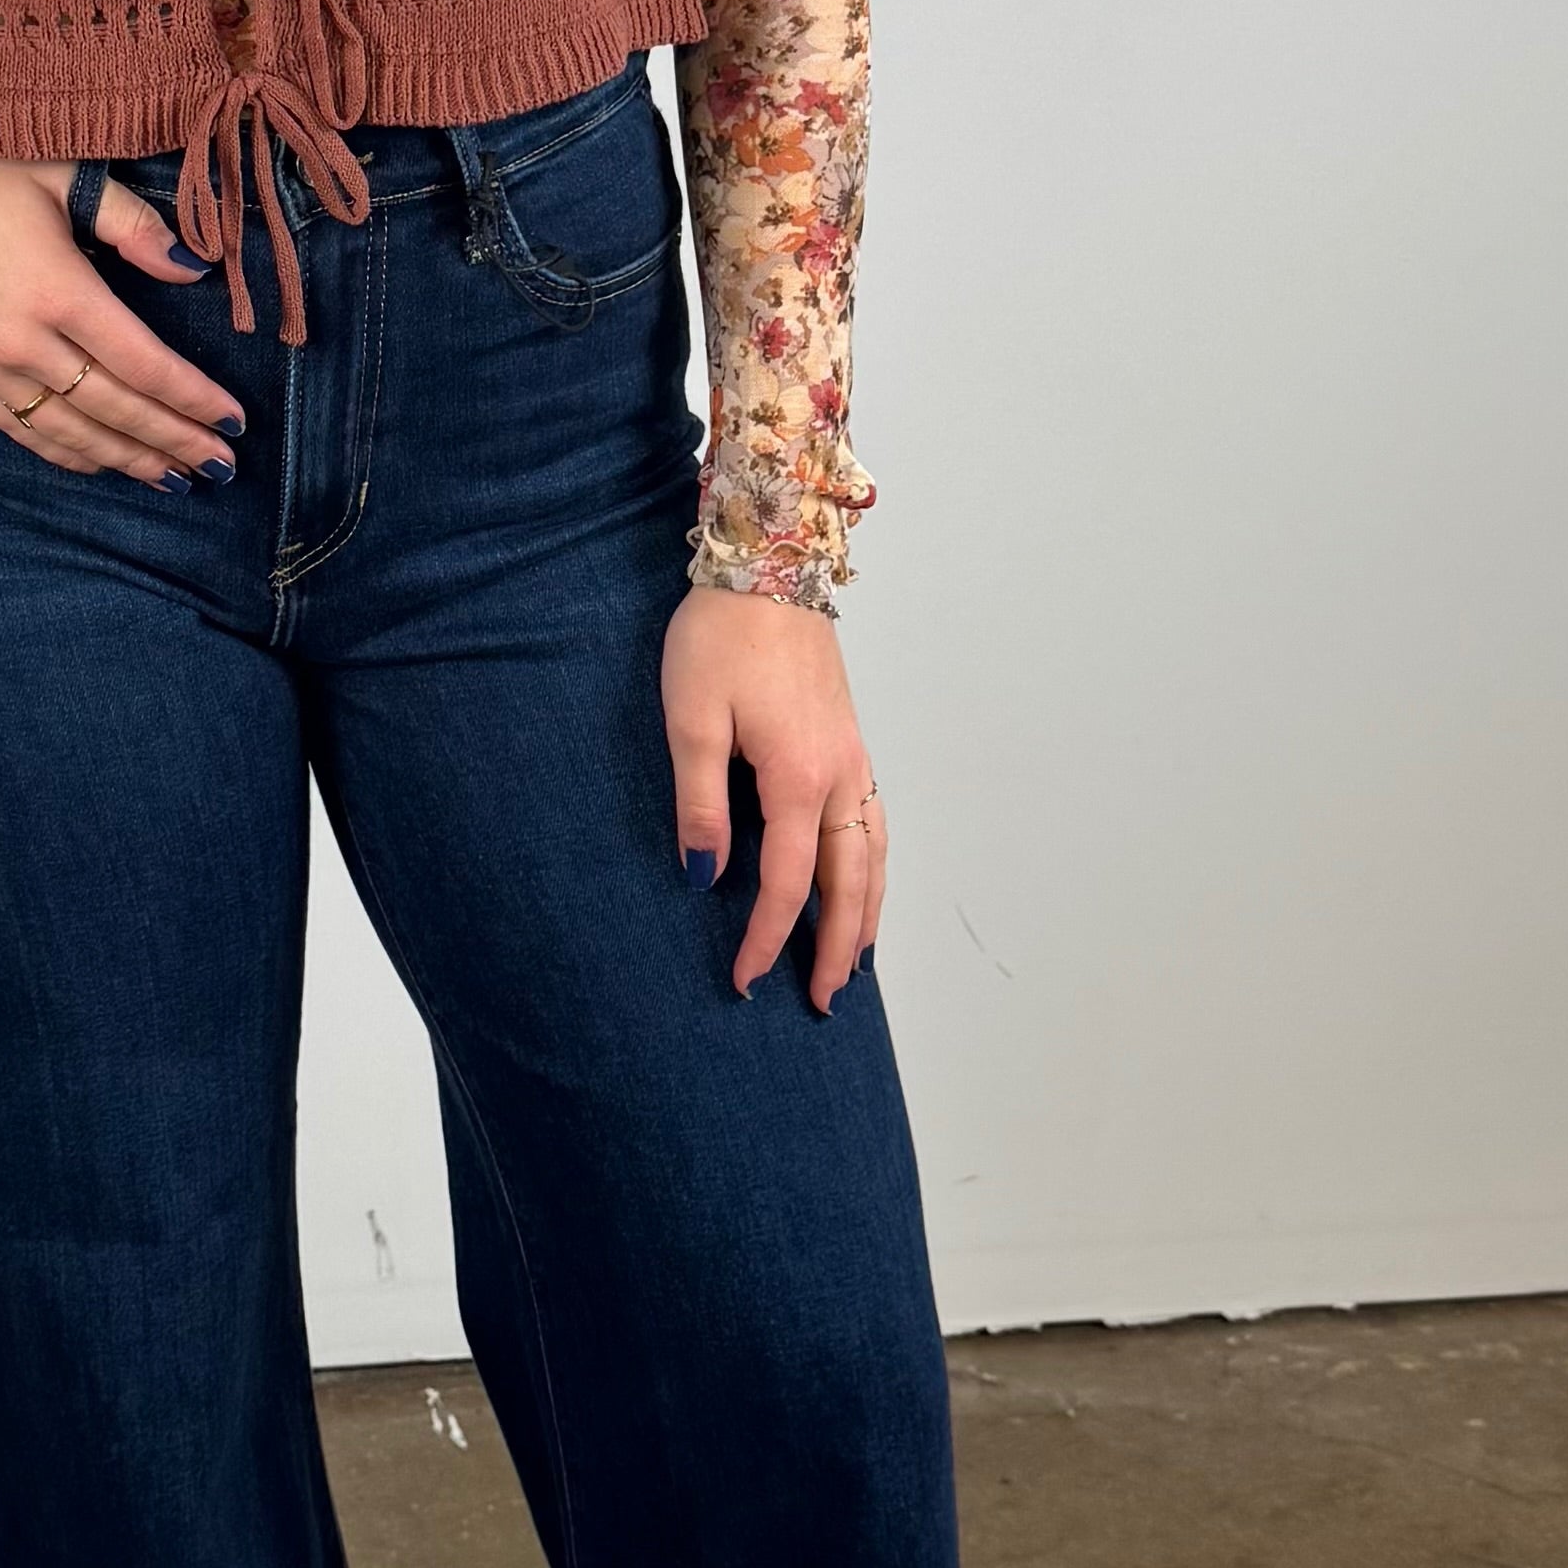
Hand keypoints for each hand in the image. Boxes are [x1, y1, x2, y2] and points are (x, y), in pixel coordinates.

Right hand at [0, 127, 243, 487]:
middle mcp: (23, 342)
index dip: (194, 399)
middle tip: (221, 466)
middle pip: (116, 410)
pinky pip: (22, 430)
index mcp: (58, 290)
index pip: (144, 364)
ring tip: (175, 478)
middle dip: (175, 441)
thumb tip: (192, 267)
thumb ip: (131, 223)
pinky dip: (67, 454)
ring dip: (128, 460)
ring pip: (71, 433)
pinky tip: (100, 463)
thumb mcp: (58, 175)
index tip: (234, 419)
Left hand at [662, 588, 885, 1014]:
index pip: (786, 884)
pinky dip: (875, 868)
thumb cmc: (721, 636)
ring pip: (876, 856)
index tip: (745, 980)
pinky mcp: (851, 742)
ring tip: (856, 962)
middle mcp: (841, 775)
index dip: (766, 939)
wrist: (769, 565)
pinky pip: (876, 824)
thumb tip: (702, 875)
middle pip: (852, 884)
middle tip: (824, 1002)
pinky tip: (863, 884)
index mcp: (799, 778)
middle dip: (840, 948)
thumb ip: (700, 803)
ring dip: (869, 914)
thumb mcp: (691, 719)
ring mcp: (854, 758)